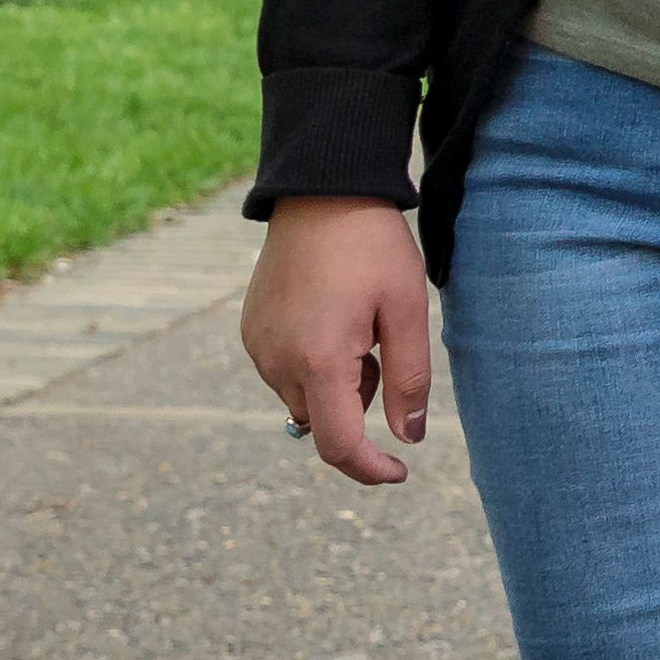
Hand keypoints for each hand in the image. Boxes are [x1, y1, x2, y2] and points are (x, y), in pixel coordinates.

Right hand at [245, 199, 435, 487]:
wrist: (322, 190)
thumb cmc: (372, 246)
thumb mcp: (406, 309)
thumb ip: (409, 379)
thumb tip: (408, 437)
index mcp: (318, 361)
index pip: (339, 445)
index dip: (371, 469)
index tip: (400, 470)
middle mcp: (277, 362)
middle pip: (322, 421)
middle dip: (358, 404)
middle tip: (380, 346)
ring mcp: (258, 346)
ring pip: (303, 397)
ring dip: (335, 383)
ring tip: (355, 322)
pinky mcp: (251, 330)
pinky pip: (284, 370)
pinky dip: (311, 363)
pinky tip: (329, 315)